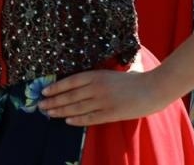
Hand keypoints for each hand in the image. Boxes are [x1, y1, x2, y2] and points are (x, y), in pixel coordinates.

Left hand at [38, 65, 175, 125]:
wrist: (153, 88)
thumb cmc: (134, 79)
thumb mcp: (112, 73)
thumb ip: (97, 78)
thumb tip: (80, 83)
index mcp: (98, 75)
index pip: (71, 81)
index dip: (56, 87)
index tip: (44, 91)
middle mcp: (98, 87)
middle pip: (71, 95)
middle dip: (54, 101)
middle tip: (40, 105)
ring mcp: (104, 101)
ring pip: (77, 107)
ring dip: (61, 111)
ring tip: (49, 113)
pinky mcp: (112, 113)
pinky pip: (91, 118)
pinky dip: (78, 119)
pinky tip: (67, 121)